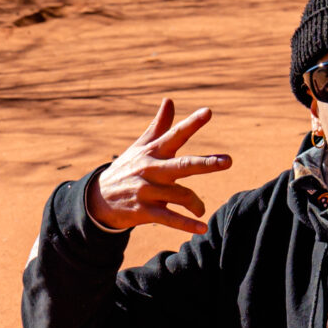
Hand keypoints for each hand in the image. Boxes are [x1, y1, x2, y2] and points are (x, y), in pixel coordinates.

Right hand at [87, 98, 232, 235]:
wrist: (98, 199)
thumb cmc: (126, 169)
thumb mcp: (140, 146)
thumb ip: (158, 125)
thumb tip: (169, 100)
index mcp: (152, 152)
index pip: (175, 135)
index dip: (191, 123)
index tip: (208, 111)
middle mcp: (151, 169)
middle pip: (182, 165)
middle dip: (206, 163)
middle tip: (228, 161)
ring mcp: (148, 190)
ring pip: (180, 196)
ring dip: (196, 204)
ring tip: (201, 210)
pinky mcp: (145, 211)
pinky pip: (170, 218)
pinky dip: (186, 225)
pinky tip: (202, 228)